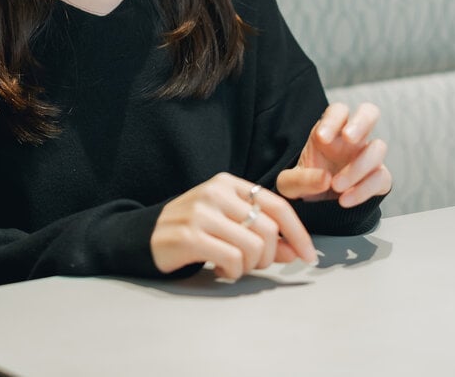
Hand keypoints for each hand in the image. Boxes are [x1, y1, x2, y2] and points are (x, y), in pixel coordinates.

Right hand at [151, 172, 318, 279]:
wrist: (146, 236)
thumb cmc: (194, 229)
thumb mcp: (229, 225)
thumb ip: (262, 236)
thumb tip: (295, 251)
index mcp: (228, 183)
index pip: (277, 205)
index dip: (298, 233)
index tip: (308, 256)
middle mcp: (215, 192)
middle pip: (268, 229)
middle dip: (267, 256)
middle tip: (252, 264)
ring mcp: (201, 212)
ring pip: (252, 246)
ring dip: (249, 266)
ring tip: (233, 265)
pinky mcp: (190, 235)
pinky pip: (232, 260)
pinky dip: (233, 272)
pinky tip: (220, 268)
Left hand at [276, 102, 391, 207]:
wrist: (317, 208)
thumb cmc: (305, 185)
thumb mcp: (290, 184)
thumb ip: (300, 180)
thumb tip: (325, 178)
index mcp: (330, 132)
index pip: (338, 111)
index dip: (333, 120)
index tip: (322, 138)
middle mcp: (353, 140)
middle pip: (369, 112)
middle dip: (361, 122)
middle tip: (349, 138)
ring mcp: (368, 157)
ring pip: (378, 148)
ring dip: (358, 166)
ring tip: (335, 186)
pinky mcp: (379, 178)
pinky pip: (382, 177)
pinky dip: (364, 190)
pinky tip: (344, 200)